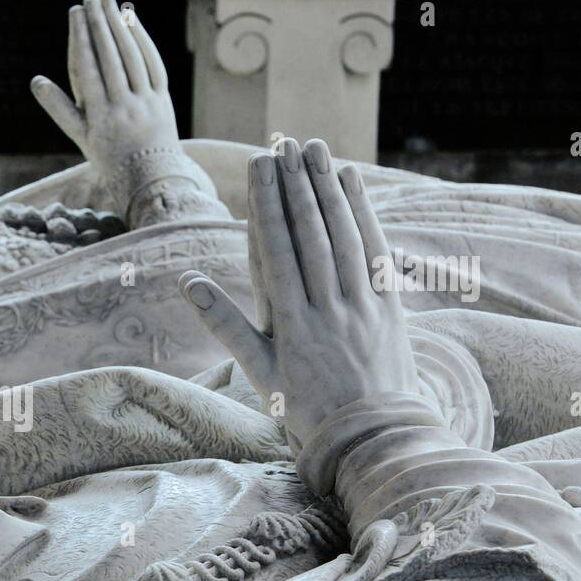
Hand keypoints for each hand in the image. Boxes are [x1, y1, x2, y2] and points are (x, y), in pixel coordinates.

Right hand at [31, 0, 178, 175]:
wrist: (148, 176)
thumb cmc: (108, 155)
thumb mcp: (80, 135)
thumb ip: (59, 107)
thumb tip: (35, 82)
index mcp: (100, 117)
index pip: (89, 69)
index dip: (82, 38)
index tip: (76, 13)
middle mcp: (124, 108)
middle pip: (111, 58)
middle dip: (101, 25)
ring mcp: (146, 103)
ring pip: (132, 58)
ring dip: (121, 26)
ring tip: (110, 2)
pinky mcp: (163, 99)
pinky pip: (153, 64)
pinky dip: (142, 41)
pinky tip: (133, 22)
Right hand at [180, 138, 420, 448]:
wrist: (370, 436)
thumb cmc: (305, 407)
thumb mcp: (259, 370)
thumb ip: (226, 324)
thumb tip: (190, 284)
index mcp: (293, 323)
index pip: (278, 250)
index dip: (268, 204)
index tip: (260, 167)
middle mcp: (329, 308)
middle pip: (312, 234)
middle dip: (298, 185)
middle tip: (286, 144)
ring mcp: (364, 305)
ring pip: (346, 237)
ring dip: (330, 190)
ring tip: (317, 151)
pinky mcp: (390, 306)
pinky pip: (378, 252)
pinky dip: (365, 215)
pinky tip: (353, 185)